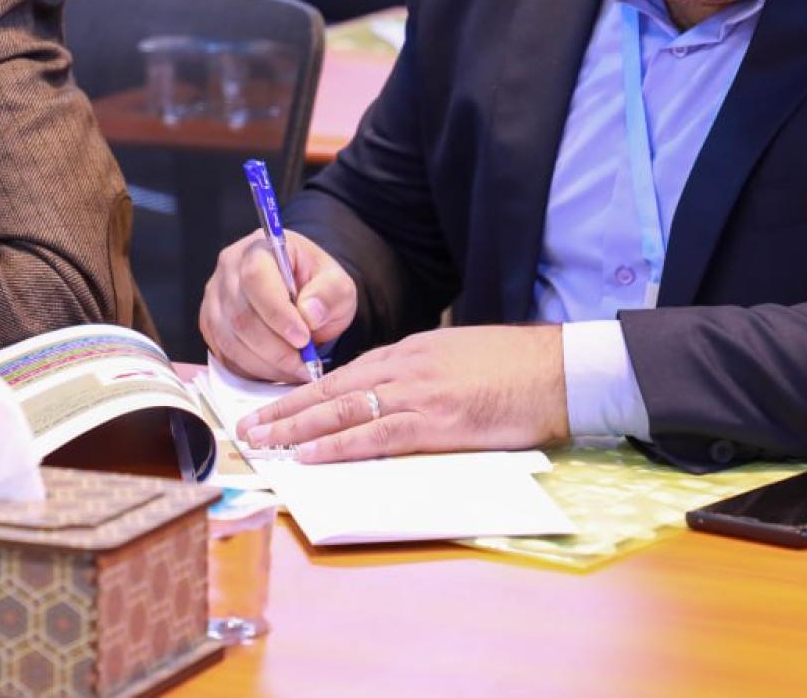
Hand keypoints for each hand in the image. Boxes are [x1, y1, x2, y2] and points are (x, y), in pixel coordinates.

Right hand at [199, 229, 354, 383]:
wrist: (303, 296)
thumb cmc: (318, 287)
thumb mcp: (338, 284)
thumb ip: (330, 293)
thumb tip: (308, 313)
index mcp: (260, 247)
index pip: (256, 277)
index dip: (277, 313)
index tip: (303, 338)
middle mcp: (229, 269)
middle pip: (241, 315)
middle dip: (276, 349)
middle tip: (305, 363)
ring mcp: (215, 298)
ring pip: (231, 340)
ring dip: (266, 364)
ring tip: (296, 369)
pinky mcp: (211, 324)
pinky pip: (225, 355)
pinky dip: (253, 370)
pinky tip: (278, 370)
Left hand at [237, 325, 569, 462]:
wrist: (558, 371)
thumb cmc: (517, 369)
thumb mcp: (458, 357)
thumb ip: (421, 374)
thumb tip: (392, 398)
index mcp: (411, 351)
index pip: (345, 373)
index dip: (306, 392)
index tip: (276, 406)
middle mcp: (406, 367)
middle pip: (331, 389)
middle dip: (285, 409)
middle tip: (248, 427)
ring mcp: (419, 393)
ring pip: (342, 410)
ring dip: (297, 428)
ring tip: (264, 442)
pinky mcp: (436, 422)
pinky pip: (376, 435)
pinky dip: (338, 446)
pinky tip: (311, 455)